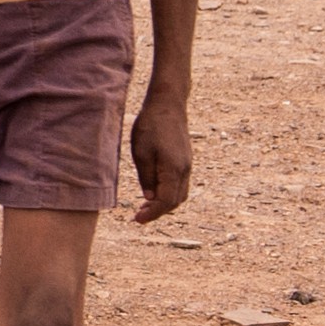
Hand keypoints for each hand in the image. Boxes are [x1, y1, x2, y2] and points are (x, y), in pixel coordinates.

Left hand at [129, 78, 192, 222]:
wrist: (168, 105)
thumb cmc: (150, 126)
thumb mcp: (141, 152)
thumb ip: (146, 177)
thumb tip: (150, 198)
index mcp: (174, 169)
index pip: (166, 201)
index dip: (152, 214)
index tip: (137, 220)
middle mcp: (185, 170)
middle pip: (176, 201)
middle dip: (158, 212)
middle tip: (138, 216)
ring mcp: (187, 165)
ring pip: (180, 194)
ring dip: (165, 204)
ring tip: (145, 208)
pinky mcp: (185, 161)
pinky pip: (181, 184)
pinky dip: (169, 193)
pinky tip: (154, 192)